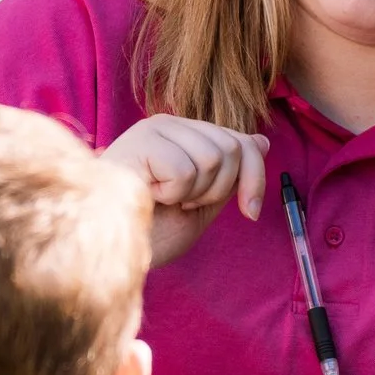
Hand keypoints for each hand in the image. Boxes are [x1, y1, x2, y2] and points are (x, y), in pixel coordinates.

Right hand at [103, 115, 269, 265]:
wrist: (113, 249)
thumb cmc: (151, 229)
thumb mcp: (204, 202)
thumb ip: (231, 175)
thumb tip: (261, 142)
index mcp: (186, 136)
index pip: (243, 143)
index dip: (255, 179)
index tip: (251, 213)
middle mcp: (171, 125)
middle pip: (233, 149)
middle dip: (217, 190)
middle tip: (183, 204)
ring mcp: (155, 129)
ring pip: (213, 158)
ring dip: (193, 194)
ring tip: (164, 199)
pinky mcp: (142, 141)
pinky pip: (186, 170)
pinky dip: (173, 194)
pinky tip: (148, 194)